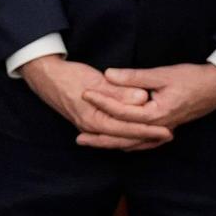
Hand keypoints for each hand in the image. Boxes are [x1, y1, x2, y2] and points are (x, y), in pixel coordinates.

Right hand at [21, 54, 167, 150]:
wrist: (46, 78)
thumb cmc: (70, 76)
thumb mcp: (97, 80)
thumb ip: (119, 91)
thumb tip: (141, 98)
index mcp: (94, 119)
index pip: (128, 129)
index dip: (149, 130)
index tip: (167, 130)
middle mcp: (92, 128)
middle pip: (125, 138)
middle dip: (147, 138)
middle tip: (169, 135)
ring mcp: (89, 128)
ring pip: (118, 139)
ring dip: (138, 138)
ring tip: (157, 137)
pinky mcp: (89, 123)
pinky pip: (111, 135)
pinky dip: (125, 136)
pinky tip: (134, 135)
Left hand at [94, 62, 215, 136]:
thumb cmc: (193, 79)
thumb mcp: (162, 74)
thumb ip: (134, 77)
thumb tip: (108, 75)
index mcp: (156, 114)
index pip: (122, 112)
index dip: (102, 102)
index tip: (84, 94)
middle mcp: (159, 128)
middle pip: (124, 137)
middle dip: (100, 138)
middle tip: (78, 138)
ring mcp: (163, 131)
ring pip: (133, 143)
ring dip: (112, 144)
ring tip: (92, 144)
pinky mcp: (167, 129)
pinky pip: (144, 143)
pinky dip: (129, 144)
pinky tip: (119, 145)